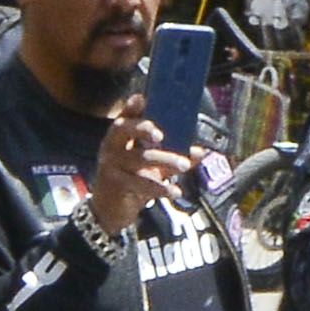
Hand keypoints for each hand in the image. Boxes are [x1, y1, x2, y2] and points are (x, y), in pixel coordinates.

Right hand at [86, 98, 179, 236]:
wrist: (109, 212)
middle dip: (144, 128)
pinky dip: (160, 187)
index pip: (124, 117)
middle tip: (162, 134)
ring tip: (184, 165)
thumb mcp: (152, 167)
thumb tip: (200, 151)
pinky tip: (175, 191)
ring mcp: (111, 165)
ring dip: (165, 160)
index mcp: (118, 138)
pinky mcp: (116, 185)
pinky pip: (140, 183)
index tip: (142, 98)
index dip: (131, 107)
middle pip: (124, 129)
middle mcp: (111, 147)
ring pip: (139, 158)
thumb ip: (172, 156)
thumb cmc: (131, 182)